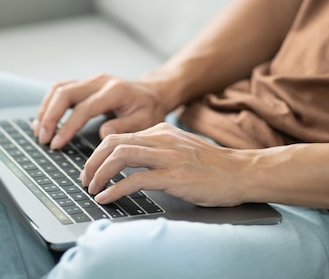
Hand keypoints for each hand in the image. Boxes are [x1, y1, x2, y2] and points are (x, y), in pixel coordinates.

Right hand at [31, 74, 170, 148]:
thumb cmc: (149, 109)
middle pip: (65, 93)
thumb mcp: (146, 122)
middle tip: (43, 138)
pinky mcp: (85, 84)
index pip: (84, 108)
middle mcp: (100, 82)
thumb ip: (125, 127)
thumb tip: (103, 133)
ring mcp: (91, 81)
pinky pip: (61, 89)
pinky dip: (49, 104)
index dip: (67, 126)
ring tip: (39, 131)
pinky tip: (43, 120)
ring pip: (59, 88)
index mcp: (115, 91)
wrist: (153, 92)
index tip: (56, 144)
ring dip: (45, 109)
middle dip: (50, 116)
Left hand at [81, 122, 249, 206]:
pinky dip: (116, 189)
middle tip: (85, 179)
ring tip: (93, 189)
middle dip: (92, 162)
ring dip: (99, 174)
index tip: (91, 169)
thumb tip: (128, 162)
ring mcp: (168, 156)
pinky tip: (108, 198)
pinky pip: (136, 179)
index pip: (118, 135)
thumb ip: (156, 150)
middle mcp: (162, 139)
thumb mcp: (180, 148)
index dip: (98, 153)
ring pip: (120, 156)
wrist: (243, 172)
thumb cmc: (213, 166)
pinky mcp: (175, 176)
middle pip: (113, 143)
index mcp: (161, 131)